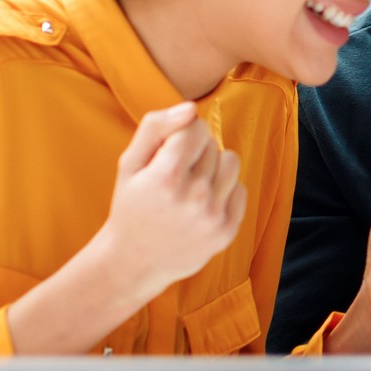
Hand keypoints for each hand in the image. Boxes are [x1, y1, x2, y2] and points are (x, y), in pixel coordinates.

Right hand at [97, 102, 245, 298]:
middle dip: (194, 152)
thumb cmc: (131, 205)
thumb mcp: (130, 163)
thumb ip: (156, 127)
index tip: (168, 152)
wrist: (134, 261)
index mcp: (166, 177)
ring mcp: (213, 216)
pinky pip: (240, 189)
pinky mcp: (227, 231)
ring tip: (191, 186)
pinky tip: (201, 205)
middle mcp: (194, 197)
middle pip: (212, 144)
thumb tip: (192, 109)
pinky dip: (224, 192)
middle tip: (174, 176)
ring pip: (231, 161)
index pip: (195, 127)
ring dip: (213, 167)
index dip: (182, 134)